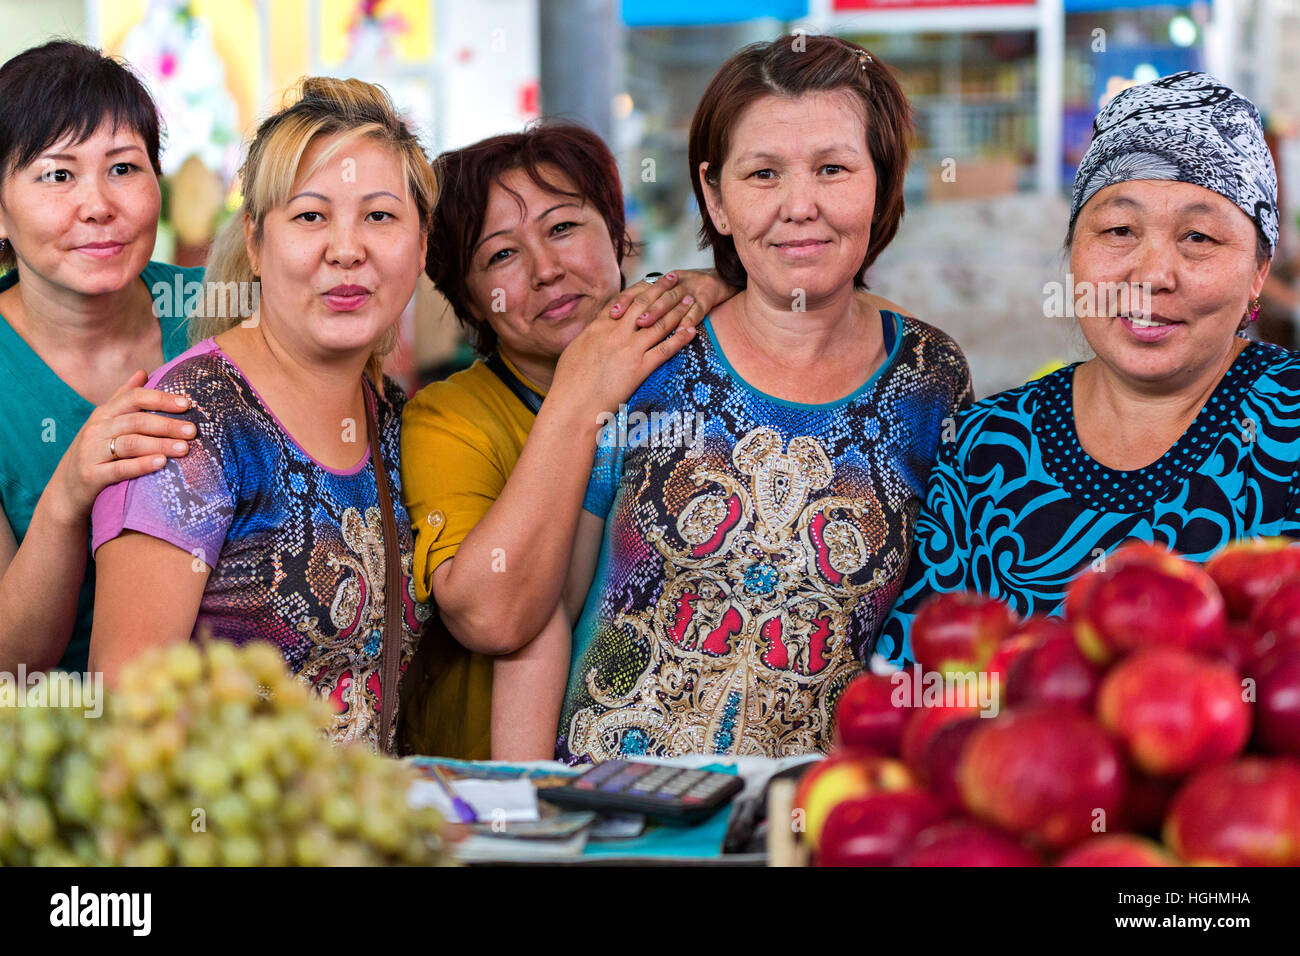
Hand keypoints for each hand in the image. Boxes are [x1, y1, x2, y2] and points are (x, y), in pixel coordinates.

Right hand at [47, 370, 195, 525]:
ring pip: (130, 443)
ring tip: (184, 448)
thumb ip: (123, 398)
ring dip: (160, 444)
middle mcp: (96, 429)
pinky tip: (161, 463)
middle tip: (193, 431)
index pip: (134, 398)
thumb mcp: (104, 423)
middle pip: (136, 421)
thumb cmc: (94, 452)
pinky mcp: (91, 475)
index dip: (161, 399)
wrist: (65, 489)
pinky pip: (120, 468)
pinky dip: (142, 465)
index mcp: (104, 413)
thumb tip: (142, 372)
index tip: (188, 404)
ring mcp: (91, 451)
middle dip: (167, 424)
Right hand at [549, 293, 699, 424]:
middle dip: (662, 289)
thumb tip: (593, 333)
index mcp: (597, 327)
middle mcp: (615, 333)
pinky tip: (692, 331)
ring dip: (677, 309)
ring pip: (659, 323)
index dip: (640, 288)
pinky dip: (681, 338)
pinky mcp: (639, 368)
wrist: (571, 405)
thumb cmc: (568, 384)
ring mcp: (628, 349)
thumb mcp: (574, 352)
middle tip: (675, 279)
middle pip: (644, 304)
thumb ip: (588, 338)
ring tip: (689, 299)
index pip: (624, 300)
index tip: (652, 280)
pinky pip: (665, 349)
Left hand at [605, 268, 738, 331]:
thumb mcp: (662, 294)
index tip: (611, 315)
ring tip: (646, 323)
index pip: (637, 290)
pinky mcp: (707, 297)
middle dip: (637, 306)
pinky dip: (690, 320)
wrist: (717, 279)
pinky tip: (682, 331)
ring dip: (658, 311)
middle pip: (652, 294)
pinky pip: (698, 310)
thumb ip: (642, 304)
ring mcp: (689, 289)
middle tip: (626, 319)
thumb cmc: (682, 294)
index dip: (624, 301)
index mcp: (659, 283)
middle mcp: (672, 283)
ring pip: (671, 299)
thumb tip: (615, 319)